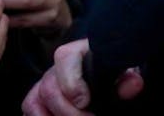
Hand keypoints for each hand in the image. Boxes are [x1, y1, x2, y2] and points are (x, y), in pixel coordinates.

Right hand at [21, 38, 143, 114]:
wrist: (106, 75)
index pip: (64, 58)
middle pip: (49, 88)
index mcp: (78, 53)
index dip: (72, 83)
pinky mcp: (37, 98)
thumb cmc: (113, 73)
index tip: (85, 101)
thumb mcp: (124, 73)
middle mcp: (56, 68)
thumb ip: (127, 79)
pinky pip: (30, 108)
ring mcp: (44, 83)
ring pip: (35, 100)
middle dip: (69, 111)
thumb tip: (133, 84)